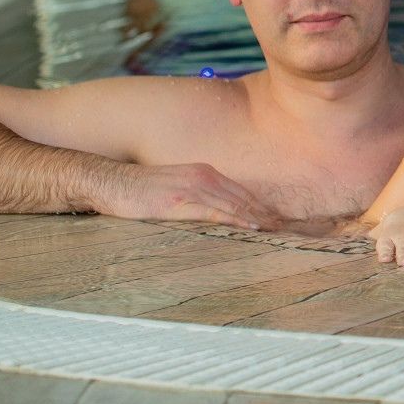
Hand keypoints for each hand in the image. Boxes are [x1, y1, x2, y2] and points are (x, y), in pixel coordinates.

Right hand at [88, 161, 280, 230]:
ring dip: (259, 218)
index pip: (242, 192)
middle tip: (290, 227)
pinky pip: (214, 211)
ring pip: (235, 205)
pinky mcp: (179, 201)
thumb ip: (199, 197)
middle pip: (245, 198)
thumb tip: (217, 214)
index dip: (263, 206)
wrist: (112, 182)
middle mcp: (204, 177)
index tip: (281, 219)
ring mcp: (193, 188)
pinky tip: (252, 226)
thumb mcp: (177, 189)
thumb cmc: (142, 190)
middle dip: (268, 213)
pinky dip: (236, 219)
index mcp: (205, 173)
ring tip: (279, 230)